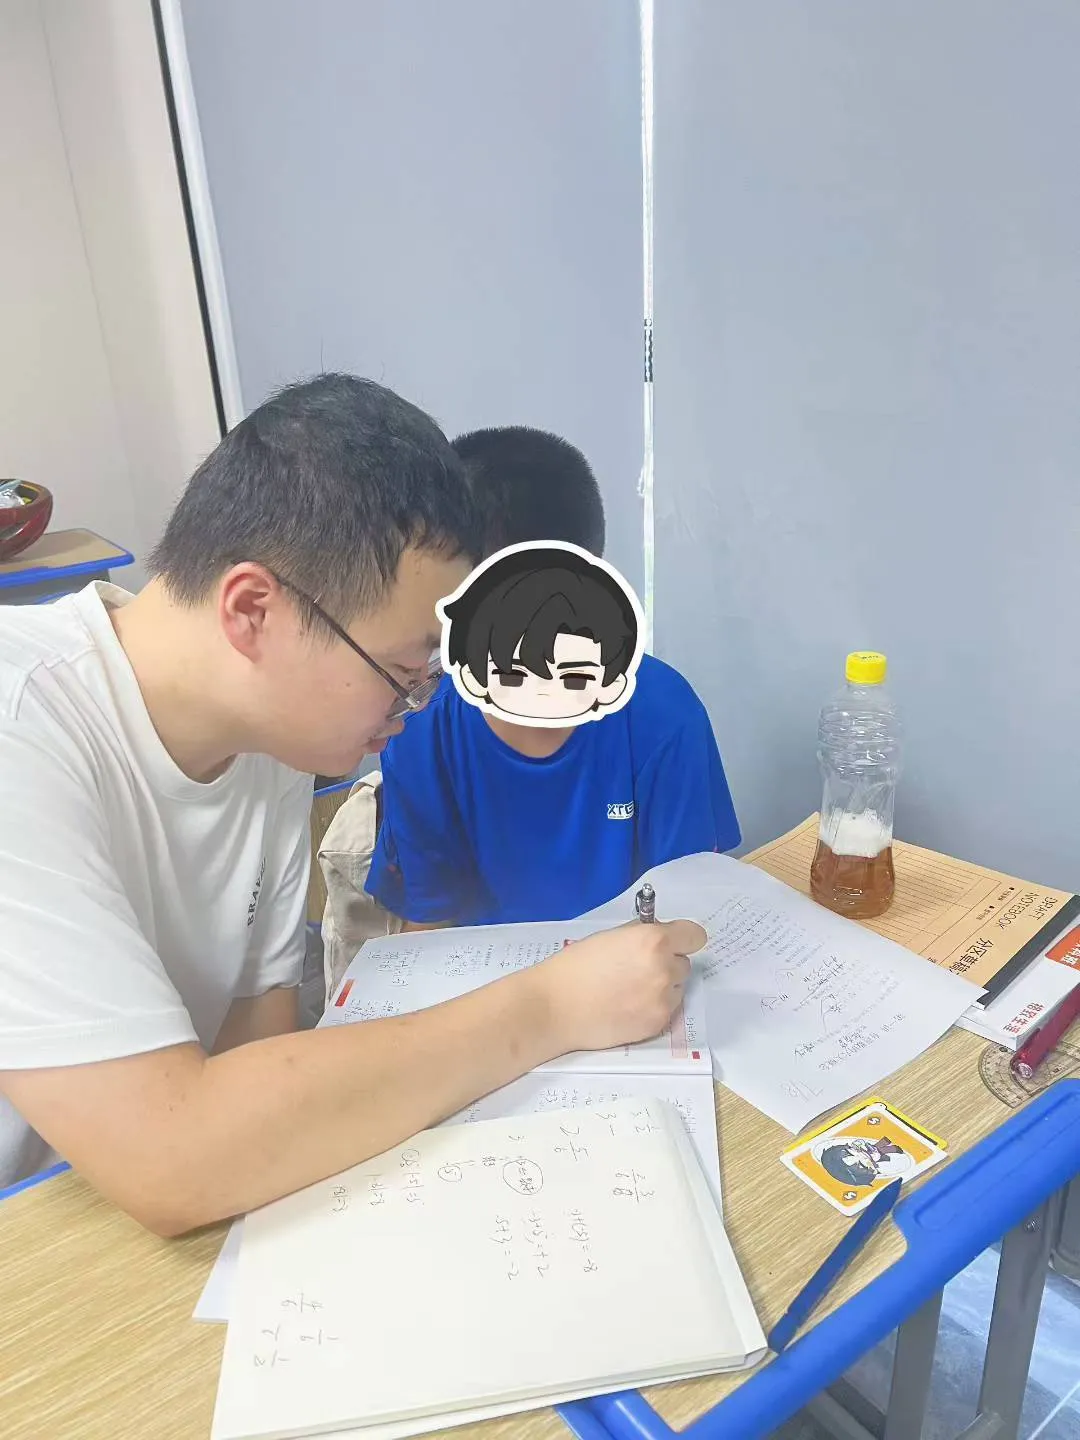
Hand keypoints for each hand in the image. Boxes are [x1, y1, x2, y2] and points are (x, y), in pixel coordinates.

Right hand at [537, 918, 706, 1054]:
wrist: (556, 1007)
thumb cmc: (575, 967)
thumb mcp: (610, 936)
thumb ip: (641, 934)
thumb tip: (659, 936)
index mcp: (653, 941)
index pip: (694, 935)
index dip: (683, 938)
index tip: (674, 942)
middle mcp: (664, 969)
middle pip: (684, 963)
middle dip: (667, 964)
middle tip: (638, 969)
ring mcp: (663, 999)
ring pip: (677, 988)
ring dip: (663, 986)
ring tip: (630, 990)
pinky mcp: (657, 1023)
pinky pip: (666, 1009)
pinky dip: (653, 1006)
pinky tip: (627, 1006)